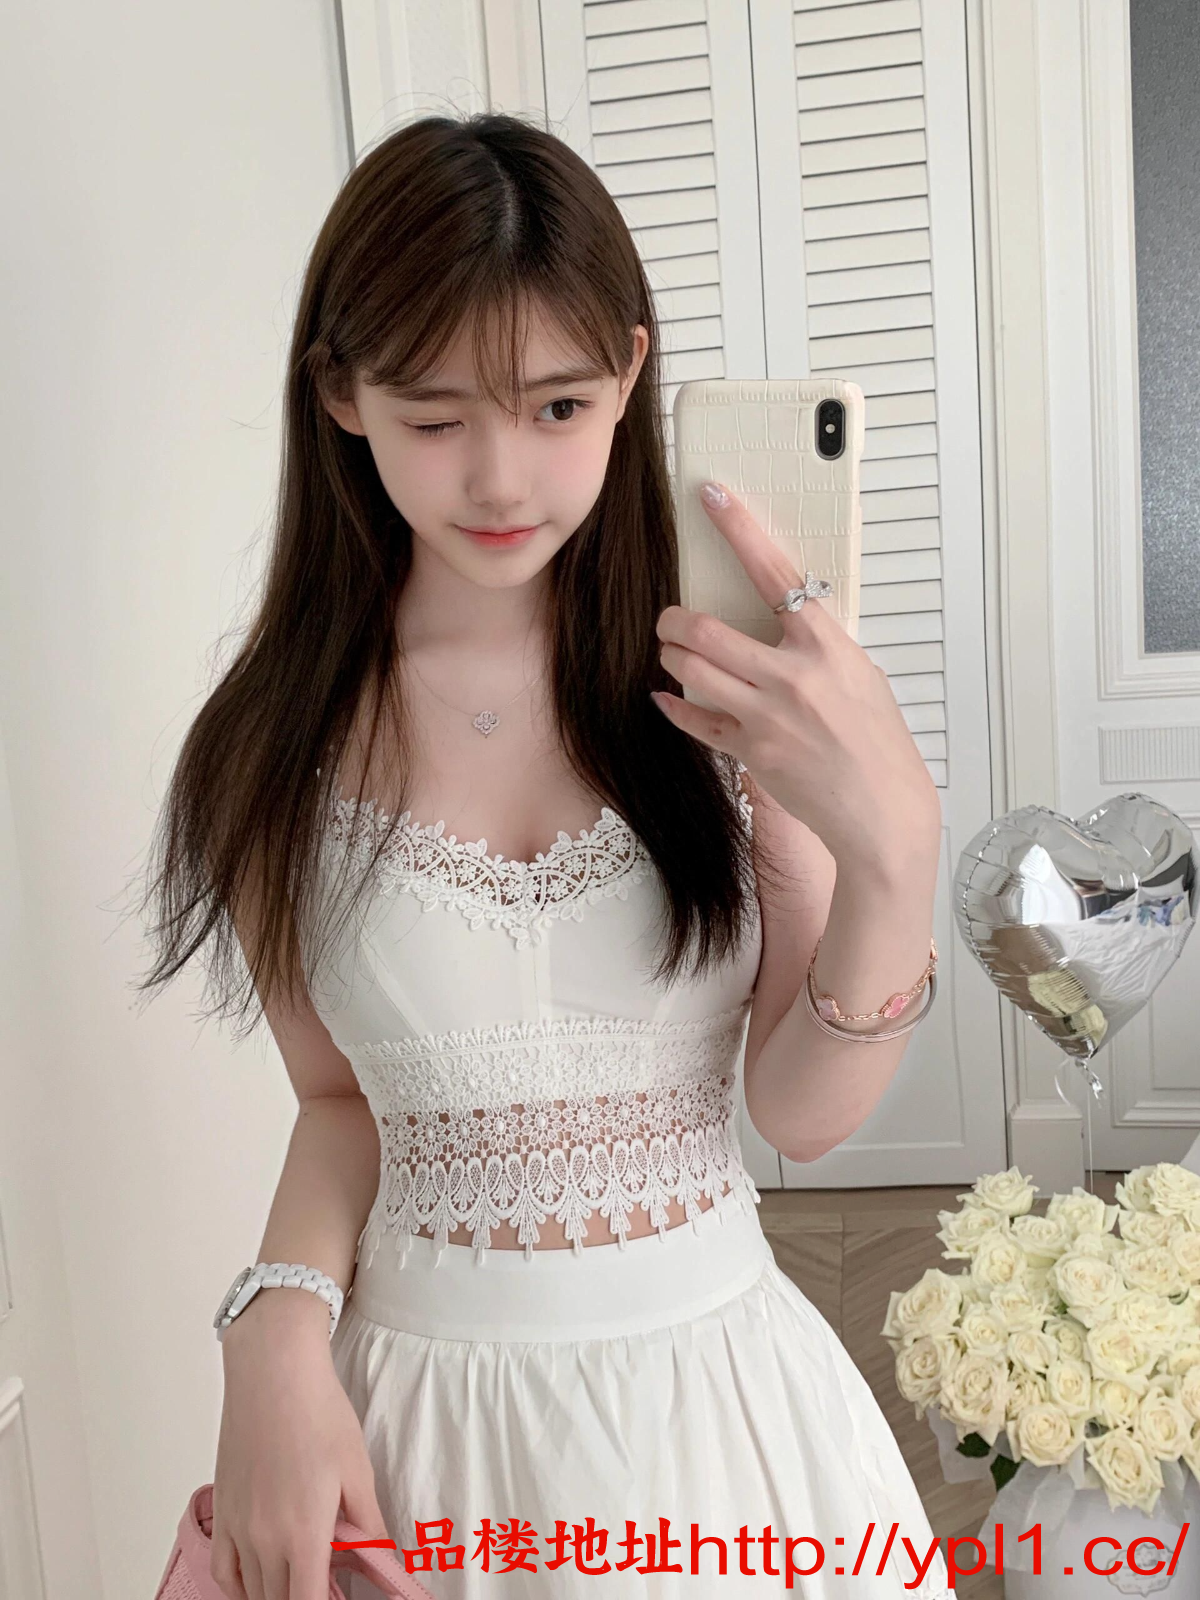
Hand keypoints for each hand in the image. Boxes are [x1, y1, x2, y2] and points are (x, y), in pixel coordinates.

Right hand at [210, 1296, 388, 1599]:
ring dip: (277, 1595)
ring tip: (303, 1580)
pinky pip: (225, 1571)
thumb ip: (369, 1528)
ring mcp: (237, 1528)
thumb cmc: (318, 1413)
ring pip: (253, 1593)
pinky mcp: (222, 1511)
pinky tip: (261, 1580)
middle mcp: (263, 1541)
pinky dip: (242, 1587)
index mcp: (303, 1535)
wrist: (273, 1372)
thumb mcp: (358, 1471)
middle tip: (329, 1585)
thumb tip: (384, 1561)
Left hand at [652, 481, 939, 871]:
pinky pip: (695, 722)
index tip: (714, 499)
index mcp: (827, 647)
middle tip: (669, 618)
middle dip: (675, 621)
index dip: (739, 530)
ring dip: (671, 657)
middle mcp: (793, 677)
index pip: (775, 573)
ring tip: (671, 653)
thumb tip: (786, 625)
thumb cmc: (879, 745)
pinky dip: (674, 707)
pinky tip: (665, 697)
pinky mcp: (751, 752)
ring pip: (693, 672)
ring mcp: (768, 717)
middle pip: (708, 632)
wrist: (884, 811)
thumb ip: (819, 648)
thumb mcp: (861, 677)